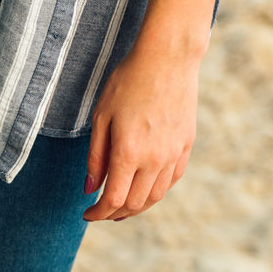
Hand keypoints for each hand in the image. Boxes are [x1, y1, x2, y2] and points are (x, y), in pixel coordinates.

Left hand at [83, 38, 203, 222]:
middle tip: (100, 212)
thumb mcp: (101, 117)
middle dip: (114, 214)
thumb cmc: (128, 82)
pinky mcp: (186, 144)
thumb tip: (90, 189)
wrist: (168, 57)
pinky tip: (144, 189)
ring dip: (136, 207)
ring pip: (155, 196)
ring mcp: (174, 153)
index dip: (97, 214)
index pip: (112, 200)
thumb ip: (96, 157)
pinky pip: (171, 179)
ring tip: (121, 208)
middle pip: (134, 204)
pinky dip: (156, 191)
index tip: (86, 214)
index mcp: (129, 153)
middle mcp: (154, 159)